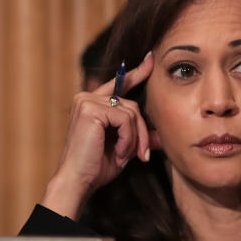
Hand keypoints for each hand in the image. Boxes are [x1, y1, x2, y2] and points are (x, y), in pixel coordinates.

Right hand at [40, 51, 154, 219]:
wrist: (78, 182)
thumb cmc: (96, 167)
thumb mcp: (124, 148)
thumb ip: (139, 137)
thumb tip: (162, 136)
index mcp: (92, 103)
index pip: (119, 84)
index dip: (137, 72)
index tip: (151, 59)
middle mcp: (87, 98)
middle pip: (132, 105)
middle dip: (141, 131)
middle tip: (141, 155)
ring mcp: (87, 101)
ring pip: (131, 112)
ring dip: (134, 138)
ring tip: (126, 156)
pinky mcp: (90, 109)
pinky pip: (125, 119)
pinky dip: (128, 138)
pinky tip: (119, 152)